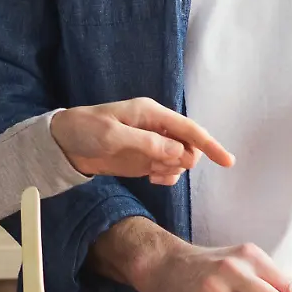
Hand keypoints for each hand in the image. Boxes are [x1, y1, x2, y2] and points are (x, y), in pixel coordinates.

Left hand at [51, 99, 233, 185]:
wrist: (63, 144)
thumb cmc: (85, 130)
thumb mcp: (112, 136)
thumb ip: (147, 144)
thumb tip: (179, 153)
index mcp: (151, 113)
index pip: (189, 128)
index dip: (209, 144)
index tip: (227, 161)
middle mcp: (157, 127)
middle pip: (189, 147)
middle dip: (182, 161)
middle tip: (157, 167)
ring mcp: (152, 144)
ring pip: (180, 161)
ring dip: (171, 170)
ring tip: (148, 172)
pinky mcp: (145, 160)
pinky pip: (168, 170)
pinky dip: (165, 177)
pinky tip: (150, 178)